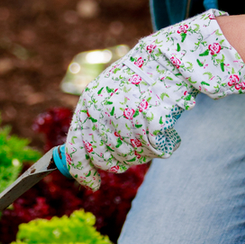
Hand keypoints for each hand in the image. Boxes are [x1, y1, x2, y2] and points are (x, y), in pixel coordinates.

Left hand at [65, 9, 244, 188]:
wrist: (168, 58)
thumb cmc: (137, 80)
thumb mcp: (105, 94)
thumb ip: (93, 125)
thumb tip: (85, 163)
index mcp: (88, 105)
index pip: (76, 151)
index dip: (83, 172)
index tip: (93, 184)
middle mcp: (103, 114)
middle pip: (107, 160)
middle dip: (119, 160)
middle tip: (134, 143)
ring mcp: (127, 119)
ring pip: (132, 158)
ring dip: (143, 149)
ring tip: (149, 124)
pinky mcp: (151, 124)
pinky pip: (156, 151)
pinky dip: (164, 143)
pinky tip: (165, 125)